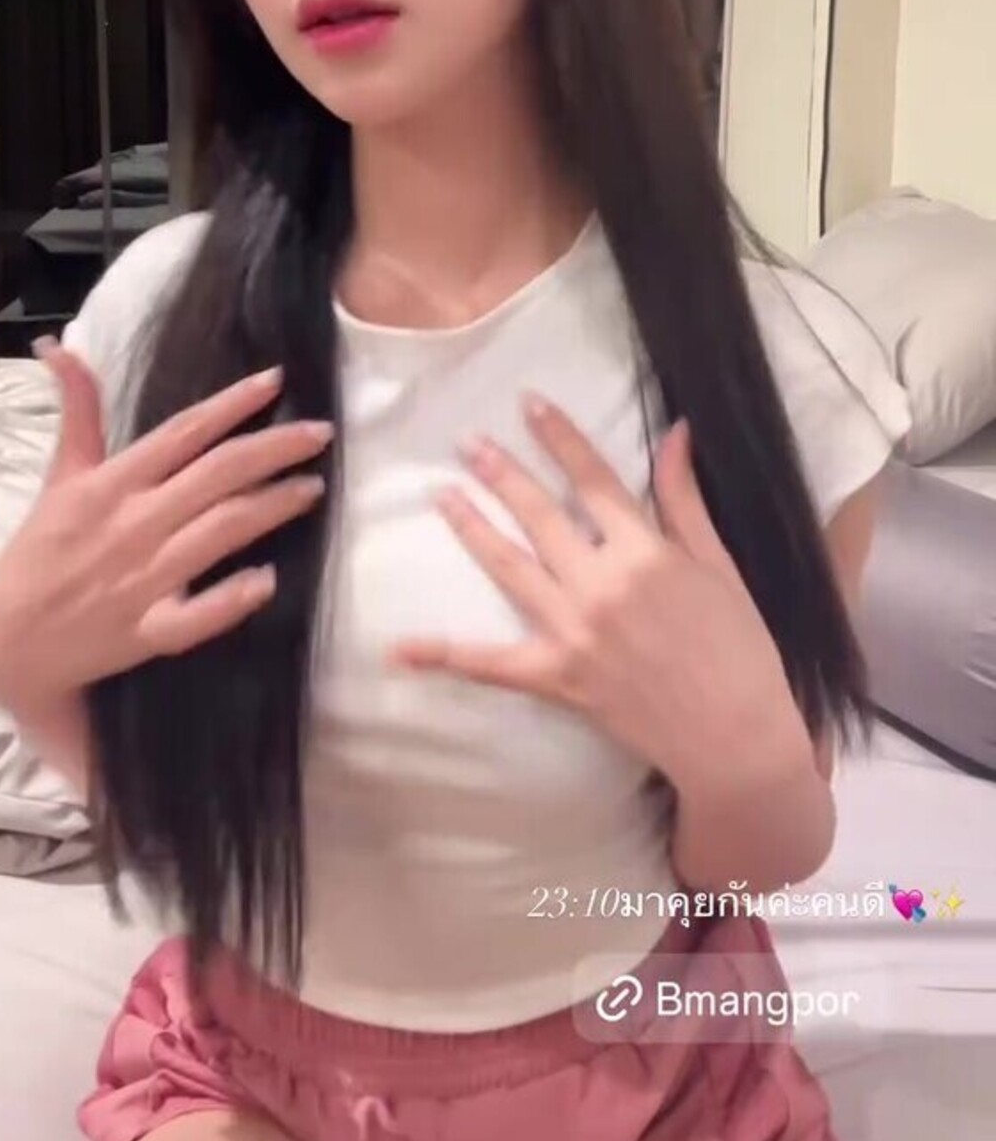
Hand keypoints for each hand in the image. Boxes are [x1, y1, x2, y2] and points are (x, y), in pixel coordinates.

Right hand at [0, 345, 331, 716]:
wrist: (9, 643)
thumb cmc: (41, 554)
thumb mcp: (59, 475)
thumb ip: (76, 411)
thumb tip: (60, 345)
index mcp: (112, 483)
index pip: (182, 433)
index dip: (231, 404)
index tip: (276, 380)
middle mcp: (134, 524)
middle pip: (215, 476)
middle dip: (273, 450)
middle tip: (322, 432)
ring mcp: (142, 580)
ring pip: (218, 533)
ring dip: (270, 508)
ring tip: (314, 488)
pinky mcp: (146, 631)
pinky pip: (195, 617)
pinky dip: (230, 600)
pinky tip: (267, 580)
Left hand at [390, 399, 808, 795]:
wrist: (736, 737)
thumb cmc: (739, 647)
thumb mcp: (719, 564)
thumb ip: (684, 498)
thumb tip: (675, 431)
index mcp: (644, 552)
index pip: (591, 479)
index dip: (559, 437)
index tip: (529, 403)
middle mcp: (601, 585)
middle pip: (539, 514)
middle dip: (501, 473)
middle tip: (468, 442)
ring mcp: (573, 632)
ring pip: (509, 568)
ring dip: (473, 528)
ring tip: (443, 495)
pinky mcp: (557, 677)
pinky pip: (491, 665)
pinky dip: (446, 656)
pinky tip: (400, 648)